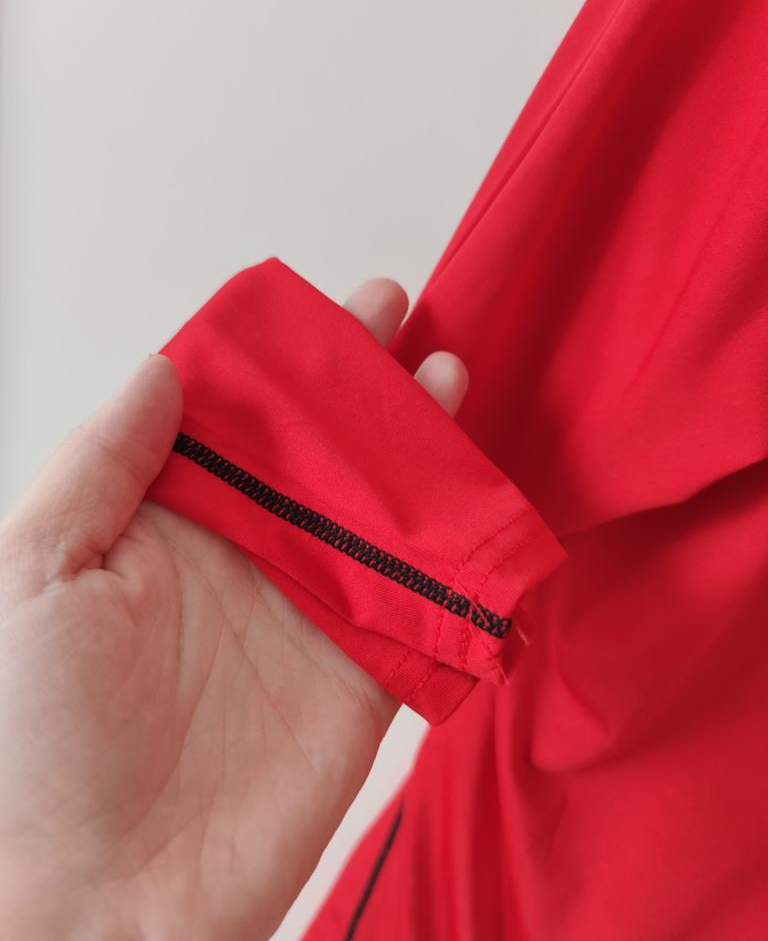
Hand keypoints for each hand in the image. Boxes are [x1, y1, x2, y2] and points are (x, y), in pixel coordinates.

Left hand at [0, 279, 467, 940]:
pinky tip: (475, 482)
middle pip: (315, 448)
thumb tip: (165, 370)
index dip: (273, 360)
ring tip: (445, 373)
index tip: (311, 309)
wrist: (97, 897)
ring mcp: (308, 608)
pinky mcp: (362, 671)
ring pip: (377, 504)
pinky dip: (452, 543)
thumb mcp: (33, 573)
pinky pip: (419, 593)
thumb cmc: (33, 738)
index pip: (231, 419)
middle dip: (357, 381)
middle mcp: (243, 554)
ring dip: (415, 441)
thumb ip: (103, 465)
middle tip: (397, 313)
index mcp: (164, 522)